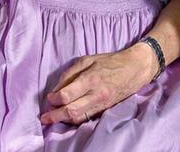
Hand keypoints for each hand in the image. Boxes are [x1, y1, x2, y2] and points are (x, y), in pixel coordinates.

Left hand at [40, 44, 158, 124]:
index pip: (66, 95)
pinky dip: (75, 119)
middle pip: (71, 111)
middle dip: (55, 116)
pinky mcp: (105, 108)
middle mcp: (96, 94)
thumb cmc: (110, 61)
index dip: (54, 99)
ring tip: (54, 118)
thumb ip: (70, 74)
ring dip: (63, 120)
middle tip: (45, 118)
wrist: (135, 68)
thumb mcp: (88, 59)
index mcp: (90, 79)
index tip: (49, 98)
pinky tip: (68, 117)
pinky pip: (87, 117)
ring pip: (78, 117)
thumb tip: (56, 89)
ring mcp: (102, 103)